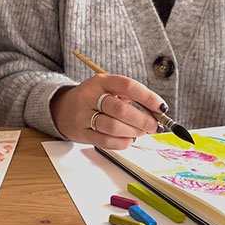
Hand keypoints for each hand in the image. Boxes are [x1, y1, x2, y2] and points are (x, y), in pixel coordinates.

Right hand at [50, 74, 165, 149]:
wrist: (62, 109)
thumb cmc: (93, 99)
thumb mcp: (107, 89)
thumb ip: (129, 97)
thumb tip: (156, 111)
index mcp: (100, 81)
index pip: (127, 86)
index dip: (147, 97)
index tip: (161, 107)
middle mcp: (90, 96)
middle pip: (121, 109)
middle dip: (143, 120)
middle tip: (155, 125)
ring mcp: (83, 115)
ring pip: (113, 127)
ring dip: (133, 132)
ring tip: (142, 132)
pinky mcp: (81, 133)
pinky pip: (105, 141)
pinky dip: (122, 142)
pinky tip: (128, 139)